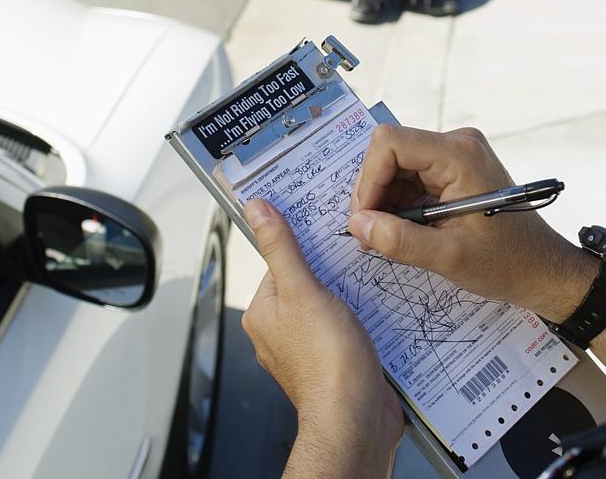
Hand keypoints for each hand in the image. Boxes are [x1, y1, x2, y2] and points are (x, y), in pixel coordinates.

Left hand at [243, 199, 402, 478]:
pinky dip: (356, 318)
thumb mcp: (301, 290)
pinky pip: (342, 328)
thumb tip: (256, 210)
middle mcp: (279, 332)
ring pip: (325, 306)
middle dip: (328, 272)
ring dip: (345, 295)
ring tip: (365, 286)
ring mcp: (305, 349)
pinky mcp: (331, 361)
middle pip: (304, 284)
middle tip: (352, 259)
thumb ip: (280, 248)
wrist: (356, 418)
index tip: (324, 235)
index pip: (279, 264)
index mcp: (263, 313)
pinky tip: (372, 313)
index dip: (302, 247)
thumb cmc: (325, 361)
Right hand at [349, 125, 598, 323]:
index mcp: (459, 155)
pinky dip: (396, 205)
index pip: (390, 143)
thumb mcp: (448, 257)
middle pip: (388, 155)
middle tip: (370, 235)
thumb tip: (357, 224)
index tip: (365, 219)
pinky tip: (400, 231)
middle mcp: (455, 144)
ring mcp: (452, 155)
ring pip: (393, 168)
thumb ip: (399, 240)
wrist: (541, 268)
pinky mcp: (449, 170)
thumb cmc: (507, 262)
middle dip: (372, 195)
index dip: (369, 180)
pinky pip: (407, 178)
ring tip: (385, 238)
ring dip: (382, 203)